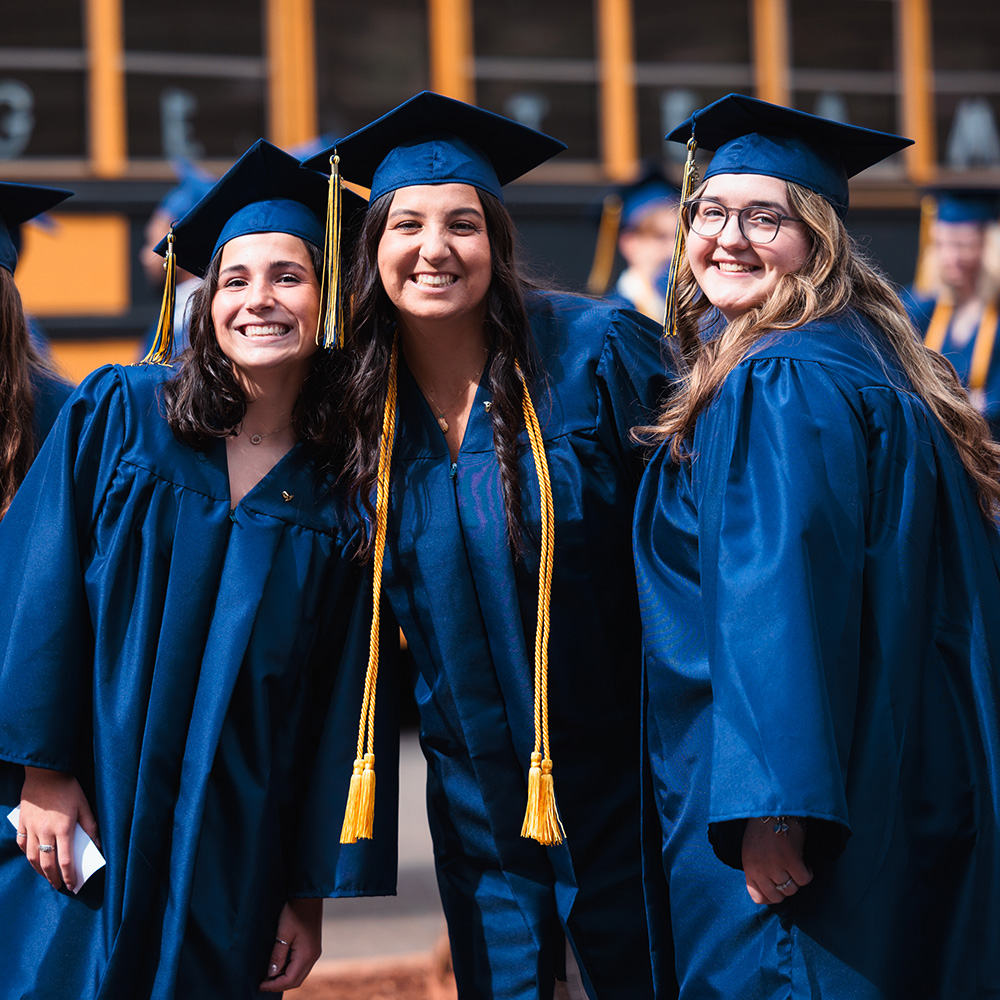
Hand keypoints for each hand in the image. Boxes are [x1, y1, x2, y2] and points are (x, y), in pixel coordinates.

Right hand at [18, 766, 99, 890]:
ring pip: (32, 857)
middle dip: (53, 878)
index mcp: (63, 828)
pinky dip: (27, 855)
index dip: (68, 876)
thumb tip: (98, 845)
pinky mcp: (21, 823)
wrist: (45, 772)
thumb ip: (90, 826)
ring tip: (46, 877)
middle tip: (58, 887)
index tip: (71, 886)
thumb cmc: (68, 787)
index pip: (66, 860)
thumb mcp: (84, 805)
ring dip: (39, 871)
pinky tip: (33, 859)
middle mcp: (45, 832)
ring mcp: (31, 828)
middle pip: (47, 863)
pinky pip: (22, 844)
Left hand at [259, 897, 322, 991]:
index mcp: (307, 954)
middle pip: (296, 980)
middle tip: (263, 983)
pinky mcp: (312, 947)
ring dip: (284, 978)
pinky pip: (301, 966)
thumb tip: (271, 974)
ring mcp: (314, 952)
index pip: (290, 979)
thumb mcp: (283, 932)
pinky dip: (290, 970)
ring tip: (269, 976)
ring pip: (299, 974)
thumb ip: (278, 954)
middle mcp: (313, 956)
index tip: (260, 985)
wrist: (309, 895)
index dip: (274, 985)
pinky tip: (280, 965)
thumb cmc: (295, 910)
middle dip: (279, 985)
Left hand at [742, 816, 812, 903]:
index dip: (771, 895)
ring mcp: (775, 865)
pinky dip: (807, 871)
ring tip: (794, 860)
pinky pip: (804, 879)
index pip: (758, 897)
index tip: (778, 886)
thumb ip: (758, 870)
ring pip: (792, 889)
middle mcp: (760, 868)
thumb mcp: (752, 850)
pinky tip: (802, 858)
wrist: (774, 806)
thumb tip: (770, 894)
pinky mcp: (791, 859)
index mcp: (748, 866)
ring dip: (796, 878)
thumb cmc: (764, 827)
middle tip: (788, 872)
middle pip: (777, 898)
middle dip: (785, 887)